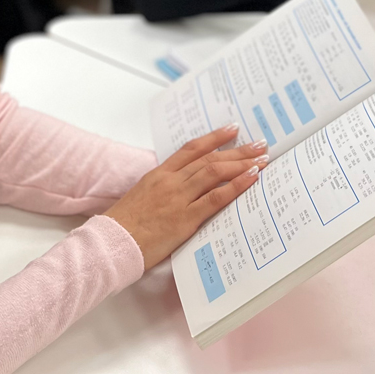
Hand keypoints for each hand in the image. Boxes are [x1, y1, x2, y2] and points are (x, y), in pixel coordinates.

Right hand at [104, 126, 267, 269]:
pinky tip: (251, 178)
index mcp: (159, 174)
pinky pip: (216, 197)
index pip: (191, 149)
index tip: (232, 129)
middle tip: (259, 144)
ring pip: (215, 172)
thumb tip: (185, 187)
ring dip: (242, 163)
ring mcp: (178, 198)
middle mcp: (171, 181)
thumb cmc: (125, 226)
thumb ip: (163, 188)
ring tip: (262, 159)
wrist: (112, 244)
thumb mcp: (142, 197)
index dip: (214, 137)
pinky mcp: (185, 218)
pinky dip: (236, 185)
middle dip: (237, 150)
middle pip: (209, 158)